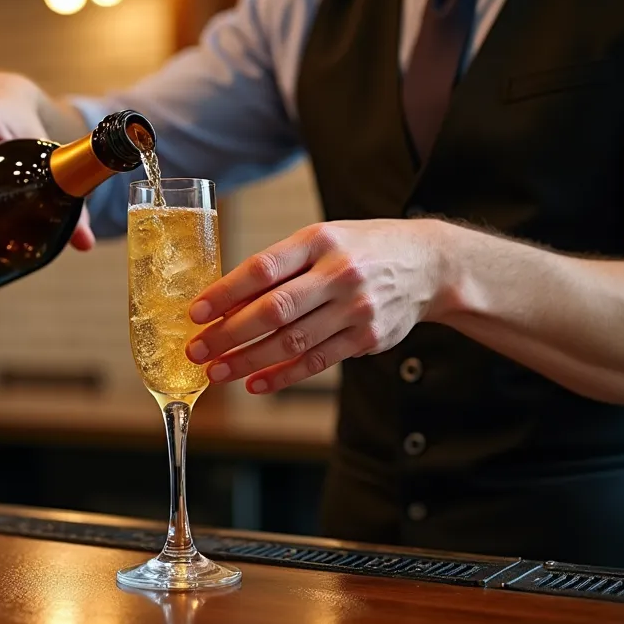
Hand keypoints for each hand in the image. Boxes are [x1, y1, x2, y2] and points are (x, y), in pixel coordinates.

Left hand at [185, 219, 449, 393]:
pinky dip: (284, 375)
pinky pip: (317, 361)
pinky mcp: (367, 338)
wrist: (429, 264)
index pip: (262, 268)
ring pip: (293, 342)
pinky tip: (256, 383)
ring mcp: (356, 308)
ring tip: (218, 372)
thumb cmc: (361, 249)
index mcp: (319, 241)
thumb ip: (279, 268)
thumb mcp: (322, 240)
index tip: (195, 312)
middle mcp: (339, 273)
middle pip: (274, 310)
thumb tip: (225, 301)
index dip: (225, 292)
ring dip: (249, 360)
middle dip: (229, 334)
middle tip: (197, 350)